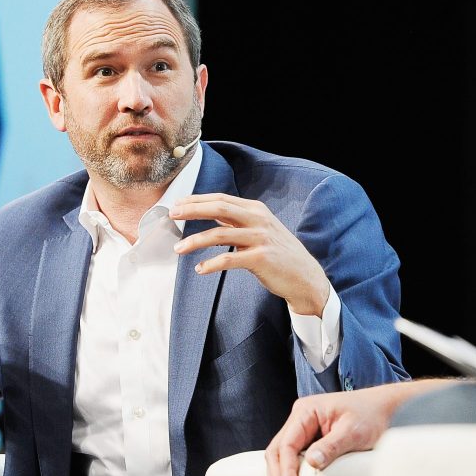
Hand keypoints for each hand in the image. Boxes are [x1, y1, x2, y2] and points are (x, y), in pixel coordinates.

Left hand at [171, 193, 329, 314]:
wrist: (304, 276)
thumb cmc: (279, 254)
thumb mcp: (260, 230)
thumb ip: (237, 220)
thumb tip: (209, 212)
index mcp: (256, 210)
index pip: (220, 198)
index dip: (196, 200)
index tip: (176, 205)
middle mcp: (258, 220)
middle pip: (219, 208)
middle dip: (191, 210)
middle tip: (171, 215)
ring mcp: (261, 238)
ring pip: (219, 234)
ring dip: (195, 241)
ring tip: (178, 248)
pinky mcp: (261, 258)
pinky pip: (229, 260)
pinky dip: (211, 264)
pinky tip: (199, 269)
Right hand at [264, 383, 417, 475]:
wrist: (385, 409)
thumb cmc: (371, 416)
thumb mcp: (354, 431)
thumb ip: (332, 445)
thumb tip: (312, 462)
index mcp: (306, 411)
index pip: (287, 444)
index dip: (285, 470)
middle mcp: (300, 419)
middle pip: (278, 450)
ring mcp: (303, 429)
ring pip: (281, 456)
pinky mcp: (309, 440)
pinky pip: (292, 458)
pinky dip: (288, 474)